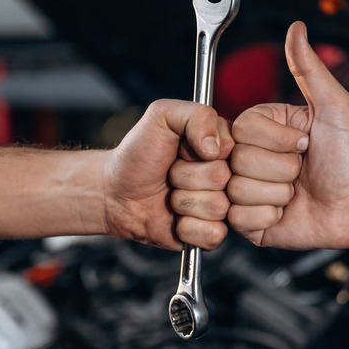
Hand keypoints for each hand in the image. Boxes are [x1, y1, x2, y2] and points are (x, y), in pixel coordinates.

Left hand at [104, 99, 232, 250]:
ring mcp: (222, 205)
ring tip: (170, 194)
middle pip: (223, 177)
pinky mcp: (211, 233)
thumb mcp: (162, 116)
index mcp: (222, 144)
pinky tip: (175, 218)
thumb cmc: (138, 154)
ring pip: (218, 206)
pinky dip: (187, 227)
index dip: (200, 150)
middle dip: (186, 175)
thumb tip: (217, 147)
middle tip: (171, 173)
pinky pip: (213, 233)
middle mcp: (227, 175)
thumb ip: (196, 115)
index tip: (181, 148)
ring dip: (183, 201)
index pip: (233, 147)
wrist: (116, 193)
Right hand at [228, 21, 348, 248]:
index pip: (242, 131)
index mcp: (259, 129)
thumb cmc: (348, 156)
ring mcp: (243, 189)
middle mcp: (246, 157)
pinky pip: (239, 219)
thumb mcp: (333, 107)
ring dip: (276, 195)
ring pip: (237, 191)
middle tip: (301, 172)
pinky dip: (268, 218)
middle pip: (239, 162)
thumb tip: (298, 28)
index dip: (276, 142)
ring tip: (295, 193)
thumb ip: (310, 69)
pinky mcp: (245, 221)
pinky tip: (286, 212)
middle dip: (280, 170)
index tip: (303, 145)